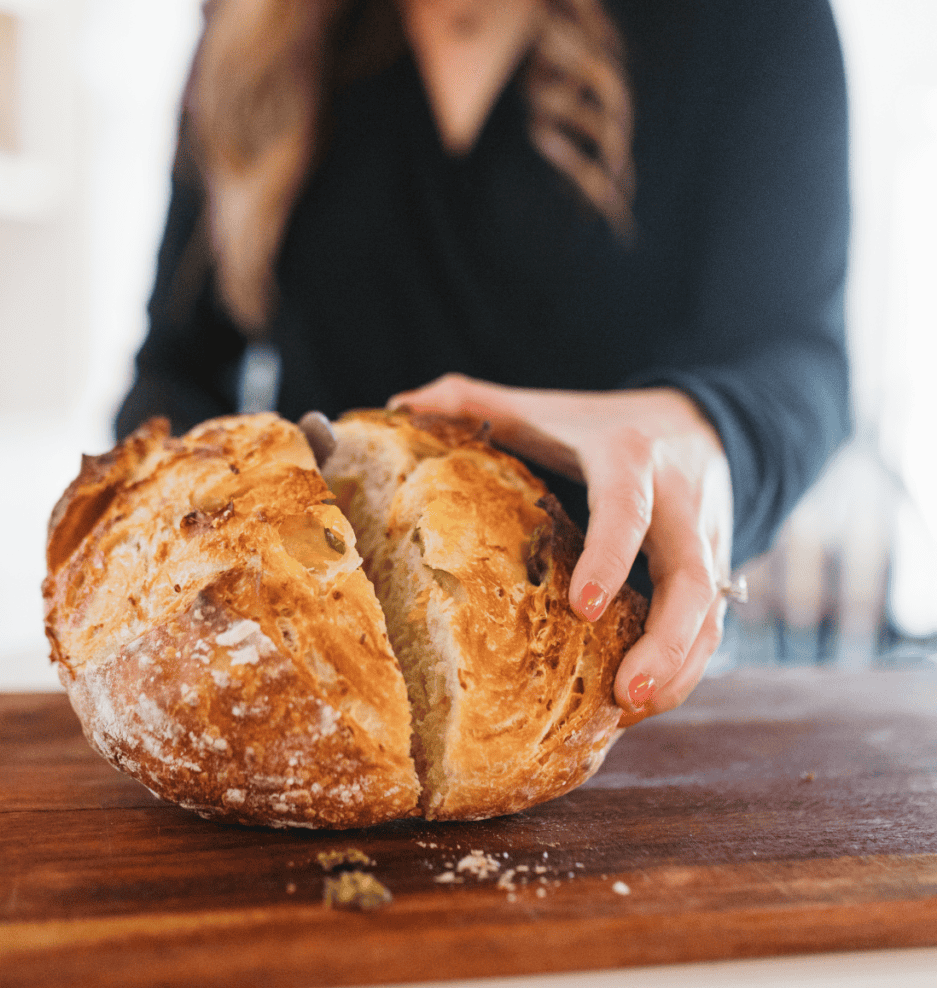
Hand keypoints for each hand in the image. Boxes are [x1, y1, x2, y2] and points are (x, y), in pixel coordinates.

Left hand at [389, 374, 734, 725]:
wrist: (697, 421)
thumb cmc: (601, 423)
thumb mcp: (542, 408)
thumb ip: (473, 401)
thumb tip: (397, 405)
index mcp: (629, 456)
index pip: (627, 507)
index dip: (610, 556)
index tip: (583, 609)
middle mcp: (680, 500)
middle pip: (693, 575)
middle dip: (668, 640)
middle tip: (626, 694)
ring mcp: (707, 539)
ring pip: (712, 612)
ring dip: (681, 668)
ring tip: (633, 712)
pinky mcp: (717, 570)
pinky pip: (713, 625)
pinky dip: (686, 667)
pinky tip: (645, 701)